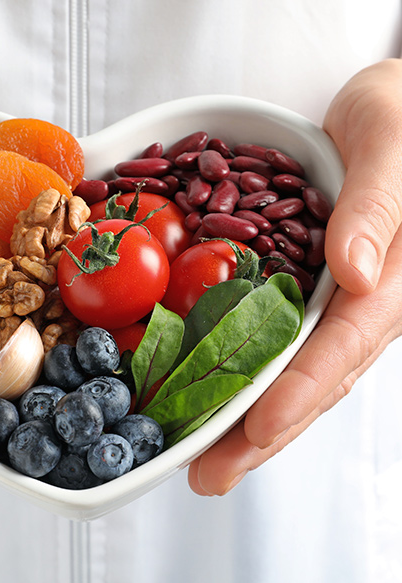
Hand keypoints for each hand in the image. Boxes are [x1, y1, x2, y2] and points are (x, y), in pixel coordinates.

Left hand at [188, 59, 401, 494]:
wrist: (392, 107)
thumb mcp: (392, 144)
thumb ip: (377, 209)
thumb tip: (353, 272)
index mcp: (389, 279)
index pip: (342, 348)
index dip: (299, 392)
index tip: (258, 430)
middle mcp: (357, 300)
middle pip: (308, 378)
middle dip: (259, 431)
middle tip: (208, 476)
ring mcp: (328, 298)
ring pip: (287, 368)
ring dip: (243, 414)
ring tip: (199, 456)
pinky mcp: (303, 284)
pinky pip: (270, 335)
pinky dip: (238, 367)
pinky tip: (207, 390)